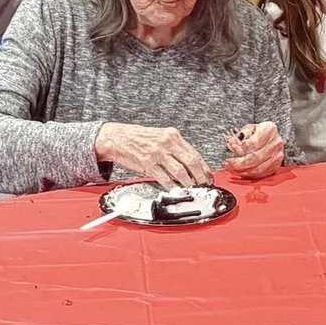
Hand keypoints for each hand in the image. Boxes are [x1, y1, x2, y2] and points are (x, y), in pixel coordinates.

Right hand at [95, 122, 213, 185]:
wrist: (117, 137)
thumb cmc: (138, 138)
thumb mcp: (160, 137)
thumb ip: (175, 148)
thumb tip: (190, 164)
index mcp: (173, 135)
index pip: (195, 153)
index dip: (204, 167)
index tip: (208, 176)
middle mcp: (167, 142)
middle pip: (191, 162)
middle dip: (200, 177)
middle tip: (204, 185)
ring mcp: (158, 153)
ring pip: (180, 172)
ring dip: (188, 183)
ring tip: (192, 189)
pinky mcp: (148, 163)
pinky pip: (164, 178)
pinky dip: (172, 186)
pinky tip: (175, 189)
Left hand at [222, 122, 288, 177]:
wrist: (269, 137)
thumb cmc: (257, 132)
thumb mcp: (249, 128)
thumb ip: (241, 134)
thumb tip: (232, 142)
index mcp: (269, 129)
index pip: (254, 142)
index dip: (241, 148)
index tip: (231, 149)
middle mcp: (276, 142)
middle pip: (256, 157)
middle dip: (239, 163)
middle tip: (228, 164)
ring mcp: (278, 155)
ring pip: (259, 168)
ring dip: (243, 171)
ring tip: (232, 169)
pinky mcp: (276, 165)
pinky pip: (262, 174)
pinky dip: (250, 175)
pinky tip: (241, 172)